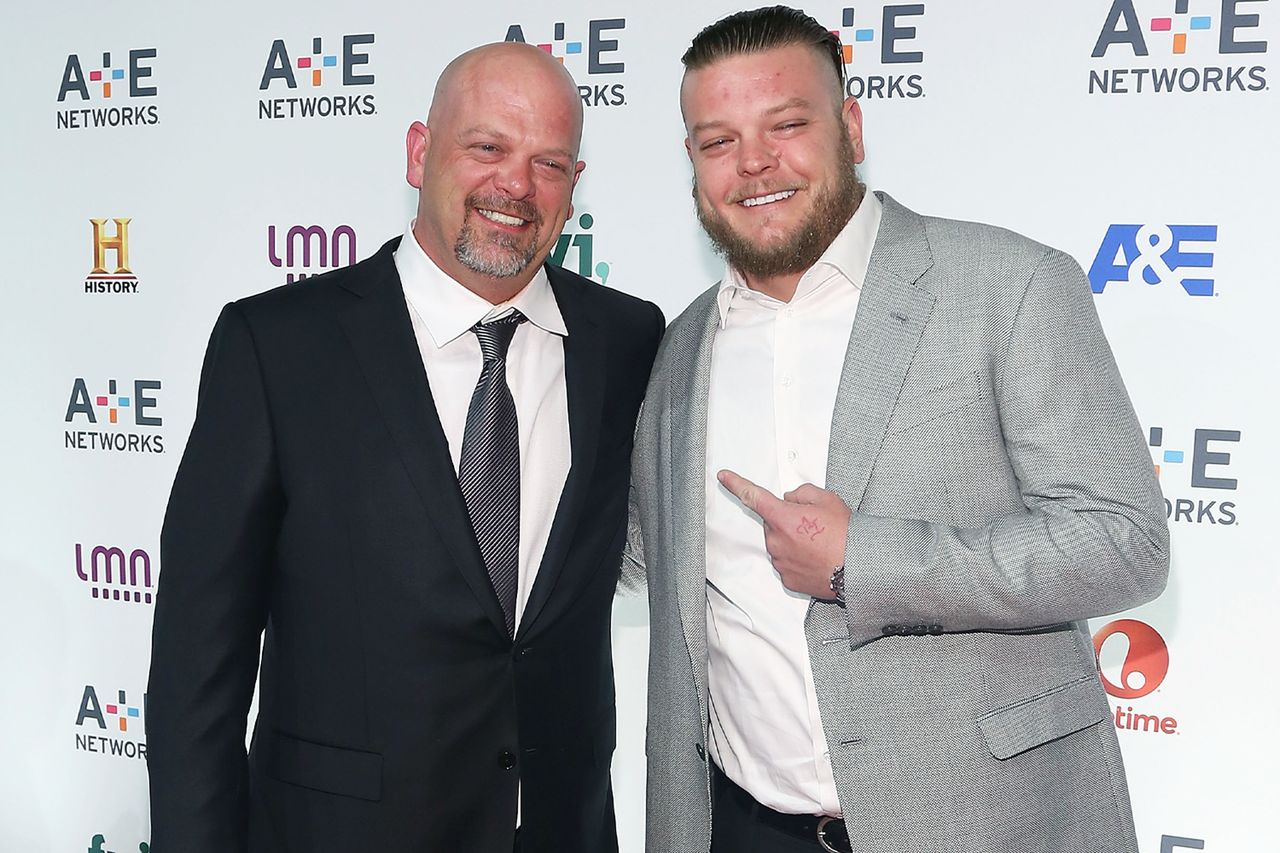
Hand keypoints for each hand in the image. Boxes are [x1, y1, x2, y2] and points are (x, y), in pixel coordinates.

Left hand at [717, 470, 850, 599]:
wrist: (858, 567)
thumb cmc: (846, 534)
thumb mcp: (827, 499)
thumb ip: (802, 493)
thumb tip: (790, 499)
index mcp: (782, 517)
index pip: (752, 495)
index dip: (736, 484)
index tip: (724, 477)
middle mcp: (776, 540)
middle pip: (772, 523)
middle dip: (787, 521)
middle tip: (813, 525)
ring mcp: (781, 562)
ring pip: (779, 544)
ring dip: (793, 541)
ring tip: (820, 544)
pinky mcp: (788, 579)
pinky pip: (787, 563)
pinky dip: (798, 559)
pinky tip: (817, 558)